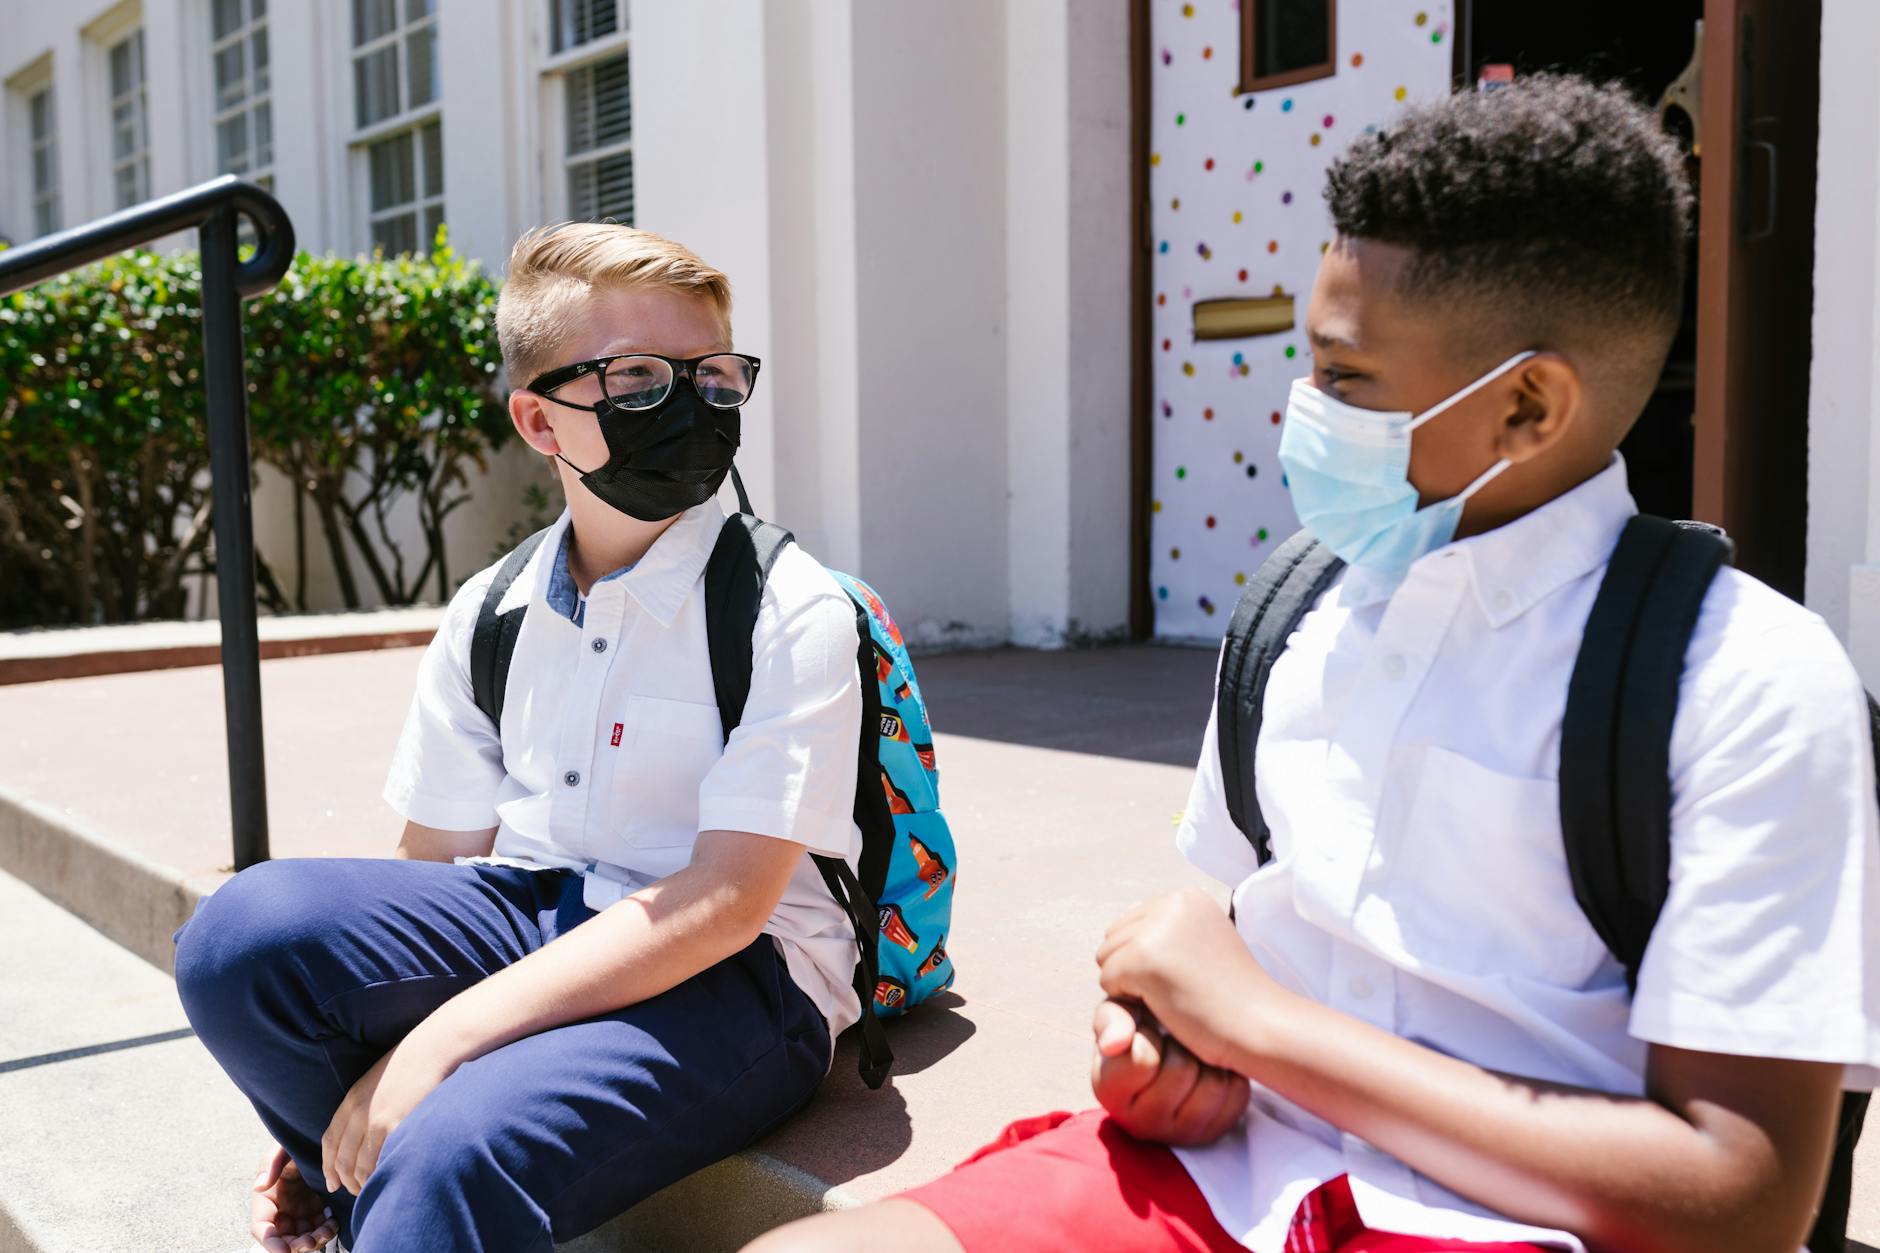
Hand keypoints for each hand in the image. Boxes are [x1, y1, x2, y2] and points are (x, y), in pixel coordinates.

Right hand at [250, 1143, 336, 1252]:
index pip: (261, 1228)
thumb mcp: (282, 1148)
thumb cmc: (296, 1141)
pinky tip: (334, 1223)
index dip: (270, 1243)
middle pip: (283, 1238)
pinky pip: (319, 1228)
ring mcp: (299, 1211)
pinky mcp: (316, 1209)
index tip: (285, 1251)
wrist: (317, 1137)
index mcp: (267, 1198)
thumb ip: (271, 1164)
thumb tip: (258, 1187)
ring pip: (302, 1237)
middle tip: (312, 1241)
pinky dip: (326, 1230)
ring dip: (313, 1240)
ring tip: (328, 1230)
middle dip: (296, 1246)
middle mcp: (280, 1209)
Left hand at [320, 1035, 454, 1194]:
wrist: (434, 1048)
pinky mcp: (396, 1127)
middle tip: (354, 1192)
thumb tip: (362, 1133)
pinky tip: (387, 1178)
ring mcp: (376, 1122)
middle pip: (342, 1160)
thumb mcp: (377, 1081)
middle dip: (346, 1181)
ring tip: (373, 1189)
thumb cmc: (413, 1063)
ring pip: (360, 1167)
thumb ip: (365, 1105)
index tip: (332, 1183)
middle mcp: (358, 1113)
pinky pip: (380, 1163)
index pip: (330, 1143)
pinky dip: (380, 1176)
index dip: (328, 1167)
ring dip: (363, 1184)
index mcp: (351, 1100)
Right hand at [1091, 999, 1248, 1145]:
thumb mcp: (1119, 1016)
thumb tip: (1115, 1043)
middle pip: (1182, 1070)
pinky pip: (1236, 1095)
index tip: (1148, 1032)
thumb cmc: (1141, 1033)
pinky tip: (1212, 1069)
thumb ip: (1111, 1019)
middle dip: (1182, 1046)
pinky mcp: (1212, 1133)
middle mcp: (1140, 1123)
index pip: (1143, 1059)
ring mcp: (1178, 1133)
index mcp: (1109, 1092)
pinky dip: (1230, 1074)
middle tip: (1173, 1044)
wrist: (1166, 1059)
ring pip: (1213, 1085)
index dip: (1150, 1035)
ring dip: (1208, 1058)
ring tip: (1193, 1055)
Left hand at [1096, 888, 1283, 1070]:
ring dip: (1131, 985)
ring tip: (1174, 996)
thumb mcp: (1204, 942)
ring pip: (1107, 958)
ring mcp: (1156, 928)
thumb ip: (1168, 925)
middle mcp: (1171, 903)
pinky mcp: (1143, 958)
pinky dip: (1130, 1002)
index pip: (1133, 923)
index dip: (1149, 959)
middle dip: (1135, 969)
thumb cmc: (1233, 995)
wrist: (1260, 1026)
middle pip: (1115, 937)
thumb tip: (1131, 907)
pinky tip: (1167, 1007)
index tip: (1187, 975)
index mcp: (1187, 897)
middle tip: (1178, 990)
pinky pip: (1108, 982)